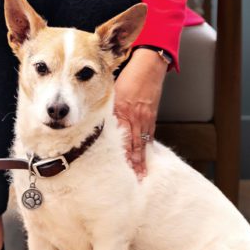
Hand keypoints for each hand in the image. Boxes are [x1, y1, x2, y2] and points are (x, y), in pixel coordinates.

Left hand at [113, 49, 166, 178]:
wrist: (149, 67)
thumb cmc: (128, 78)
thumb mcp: (114, 93)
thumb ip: (108, 110)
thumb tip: (98, 123)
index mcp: (123, 113)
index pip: (121, 140)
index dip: (122, 156)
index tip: (119, 170)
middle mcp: (134, 119)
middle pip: (133, 146)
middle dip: (133, 165)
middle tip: (133, 182)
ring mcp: (145, 119)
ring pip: (142, 144)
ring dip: (141, 161)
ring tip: (141, 177)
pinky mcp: (151, 117)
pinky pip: (148, 136)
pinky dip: (146, 149)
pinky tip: (145, 159)